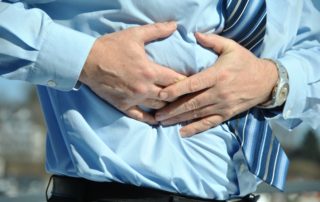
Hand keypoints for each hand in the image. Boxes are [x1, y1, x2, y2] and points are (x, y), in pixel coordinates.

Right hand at [80, 22, 184, 123]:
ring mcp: (133, 99)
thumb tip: (175, 25)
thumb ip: (157, 30)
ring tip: (178, 108)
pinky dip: (151, 119)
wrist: (87, 61)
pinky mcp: (123, 106)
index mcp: (149, 71)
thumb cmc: (111, 47)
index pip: (175, 80)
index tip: (194, 83)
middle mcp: (144, 88)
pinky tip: (159, 121)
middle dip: (180, 96)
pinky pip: (140, 117)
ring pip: (158, 108)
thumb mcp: (135, 35)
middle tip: (189, 97)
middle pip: (169, 96)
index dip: (187, 82)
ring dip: (169, 108)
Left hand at [155, 33, 277, 135]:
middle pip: (191, 103)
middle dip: (172, 109)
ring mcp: (222, 105)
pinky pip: (209, 123)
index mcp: (217, 75)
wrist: (266, 81)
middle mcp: (218, 92)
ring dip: (178, 119)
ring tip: (162, 122)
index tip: (161, 95)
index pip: (193, 84)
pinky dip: (195, 128)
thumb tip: (194, 34)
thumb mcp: (231, 47)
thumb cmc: (245, 62)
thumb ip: (212, 41)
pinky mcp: (226, 114)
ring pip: (197, 114)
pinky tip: (182, 132)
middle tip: (156, 115)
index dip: (176, 90)